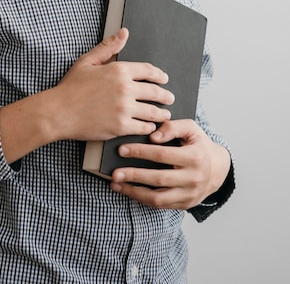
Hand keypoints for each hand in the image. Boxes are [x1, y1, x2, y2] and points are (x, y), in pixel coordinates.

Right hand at [0, 28, 173, 163]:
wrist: (58, 112)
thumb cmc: (71, 87)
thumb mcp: (88, 61)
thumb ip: (109, 47)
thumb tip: (124, 32)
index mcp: (119, 70)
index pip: (148, 70)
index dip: (159, 75)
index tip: (164, 79)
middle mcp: (125, 88)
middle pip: (155, 92)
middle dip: (165, 95)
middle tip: (169, 98)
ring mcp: (124, 109)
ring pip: (153, 111)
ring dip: (162, 113)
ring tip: (165, 115)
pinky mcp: (121, 126)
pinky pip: (143, 127)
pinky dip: (149, 127)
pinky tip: (150, 127)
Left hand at [110, 119, 230, 209]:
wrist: (217, 168)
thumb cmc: (199, 144)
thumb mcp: (191, 128)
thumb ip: (172, 126)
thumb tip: (153, 136)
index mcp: (195, 157)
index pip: (162, 155)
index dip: (141, 152)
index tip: (122, 150)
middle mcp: (193, 178)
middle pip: (158, 179)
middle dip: (134, 175)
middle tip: (114, 173)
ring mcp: (189, 194)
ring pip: (158, 198)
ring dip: (134, 192)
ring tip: (116, 185)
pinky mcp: (184, 204)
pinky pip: (161, 205)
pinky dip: (142, 199)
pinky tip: (129, 191)